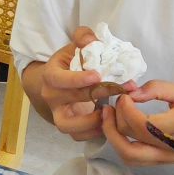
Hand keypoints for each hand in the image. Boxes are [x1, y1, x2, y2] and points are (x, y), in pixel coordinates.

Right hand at [38, 27, 134, 142]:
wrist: (59, 83)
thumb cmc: (71, 62)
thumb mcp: (76, 46)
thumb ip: (84, 37)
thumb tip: (90, 39)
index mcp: (51, 75)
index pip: (58, 79)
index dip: (76, 79)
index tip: (97, 76)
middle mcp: (51, 97)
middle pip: (71, 99)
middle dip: (99, 94)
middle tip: (122, 89)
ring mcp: (58, 114)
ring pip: (68, 126)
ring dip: (91, 121)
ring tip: (111, 111)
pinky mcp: (68, 127)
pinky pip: (78, 136)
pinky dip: (94, 132)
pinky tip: (109, 121)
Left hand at [99, 81, 173, 168]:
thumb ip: (158, 89)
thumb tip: (131, 93)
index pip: (144, 124)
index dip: (126, 109)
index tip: (125, 95)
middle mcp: (171, 146)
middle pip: (131, 141)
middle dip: (115, 121)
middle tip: (114, 103)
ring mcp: (165, 158)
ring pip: (129, 156)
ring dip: (113, 137)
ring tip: (109, 117)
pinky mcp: (162, 162)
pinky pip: (135, 159)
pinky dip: (121, 145)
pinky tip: (120, 129)